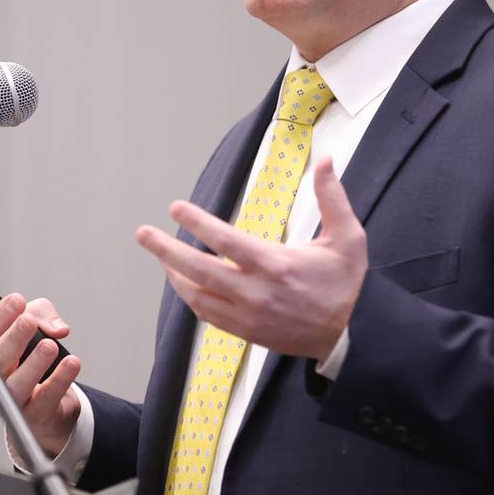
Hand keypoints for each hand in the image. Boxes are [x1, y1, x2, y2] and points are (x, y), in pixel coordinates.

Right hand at [0, 293, 81, 458]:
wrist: (46, 405)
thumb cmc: (31, 359)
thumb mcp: (36, 326)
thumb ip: (42, 315)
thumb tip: (57, 328)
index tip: (17, 301)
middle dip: (13, 338)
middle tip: (28, 321)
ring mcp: (8, 400)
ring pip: (16, 384)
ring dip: (33, 363)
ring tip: (50, 345)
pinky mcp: (33, 415)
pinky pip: (46, 397)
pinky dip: (60, 379)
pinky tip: (72, 363)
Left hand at [135, 157, 367, 359]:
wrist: (350, 335)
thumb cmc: (346, 284)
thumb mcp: (349, 238)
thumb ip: (333, 198)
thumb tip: (328, 160)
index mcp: (276, 265)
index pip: (225, 241)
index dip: (197, 222)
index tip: (175, 208)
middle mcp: (256, 292)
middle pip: (198, 270)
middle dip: (165, 250)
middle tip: (143, 234)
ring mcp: (248, 315)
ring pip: (196, 296)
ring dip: (174, 274)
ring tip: (161, 257)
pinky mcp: (246, 332)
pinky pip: (207, 315)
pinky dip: (191, 298)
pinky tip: (184, 283)